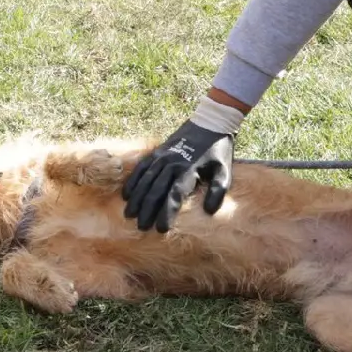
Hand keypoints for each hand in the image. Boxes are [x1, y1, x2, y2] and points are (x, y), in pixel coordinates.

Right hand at [122, 96, 242, 232]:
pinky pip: (141, 168)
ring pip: (145, 180)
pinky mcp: (157, 151)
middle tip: (141, 227)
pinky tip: (126, 195)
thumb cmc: (218, 151)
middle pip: (156, 190)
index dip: (167, 212)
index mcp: (189, 170)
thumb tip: (209, 211)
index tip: (161, 229)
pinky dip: (133, 181)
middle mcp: (172, 163)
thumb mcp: (225, 171)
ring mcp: (162, 156)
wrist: (210, 122)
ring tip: (129, 215)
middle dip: (147, 210)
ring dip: (137, 198)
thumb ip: (219, 191)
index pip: (175, 195)